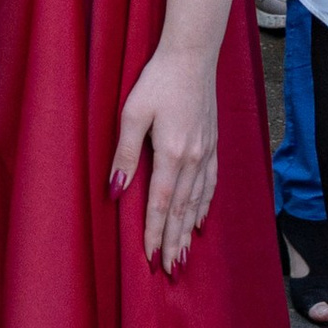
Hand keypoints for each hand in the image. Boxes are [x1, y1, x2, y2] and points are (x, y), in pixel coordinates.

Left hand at [110, 40, 219, 271]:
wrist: (192, 56)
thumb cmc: (157, 80)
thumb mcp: (131, 113)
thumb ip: (124, 154)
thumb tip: (115, 191)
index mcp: (171, 153)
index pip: (160, 204)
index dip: (154, 233)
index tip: (149, 259)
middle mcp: (193, 158)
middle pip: (181, 211)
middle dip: (173, 243)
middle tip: (169, 271)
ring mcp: (206, 152)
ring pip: (197, 202)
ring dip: (188, 231)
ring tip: (183, 256)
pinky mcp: (212, 144)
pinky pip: (210, 184)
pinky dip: (204, 206)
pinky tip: (200, 220)